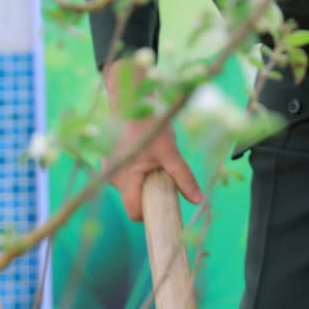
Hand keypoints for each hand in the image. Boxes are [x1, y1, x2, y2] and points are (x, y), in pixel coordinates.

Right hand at [102, 59, 203, 220]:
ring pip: (130, 186)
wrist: (132, 96)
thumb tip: (198, 200)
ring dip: (143, 181)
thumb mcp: (170, 151)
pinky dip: (137, 170)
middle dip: (149, 194)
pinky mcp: (111, 158)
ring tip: (155, 162)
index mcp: (124, 179)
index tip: (165, 203)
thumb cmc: (150, 124)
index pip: (134, 212)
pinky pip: (126, 174)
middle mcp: (112, 176)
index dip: (151, 213)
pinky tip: (146, 155)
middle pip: (133, 199)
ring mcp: (109, 167)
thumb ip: (183, 177)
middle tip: (164, 179)